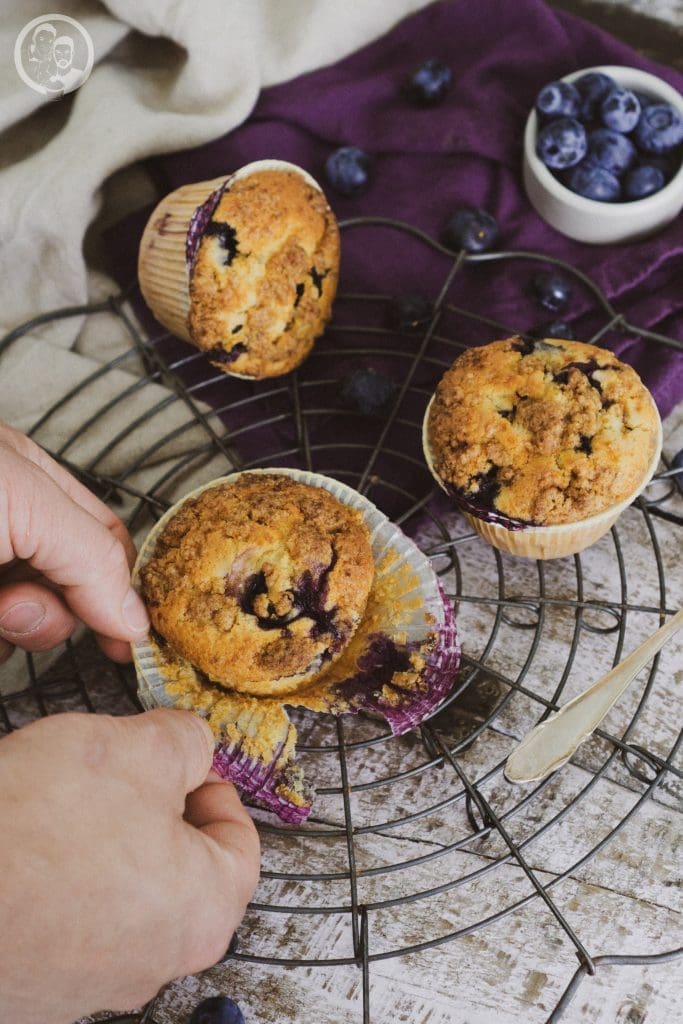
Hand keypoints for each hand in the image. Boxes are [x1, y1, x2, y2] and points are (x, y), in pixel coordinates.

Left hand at [0, 421, 148, 662]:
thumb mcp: (23, 498)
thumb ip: (90, 554)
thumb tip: (134, 618)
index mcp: (29, 480)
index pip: (105, 538)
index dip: (123, 587)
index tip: (130, 638)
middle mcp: (7, 526)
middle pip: (69, 590)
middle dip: (54, 612)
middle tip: (15, 605)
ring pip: (26, 627)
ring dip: (15, 633)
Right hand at [0, 708, 259, 1023]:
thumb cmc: (32, 836)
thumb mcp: (137, 750)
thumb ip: (187, 742)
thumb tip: (193, 745)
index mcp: (202, 912)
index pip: (242, 843)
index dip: (216, 787)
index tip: (187, 763)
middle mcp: (154, 961)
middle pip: (181, 868)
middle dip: (153, 809)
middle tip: (120, 774)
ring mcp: (89, 982)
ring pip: (121, 891)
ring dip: (101, 841)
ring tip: (62, 804)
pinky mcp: (36, 985)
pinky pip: (67, 917)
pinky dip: (57, 877)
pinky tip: (28, 843)